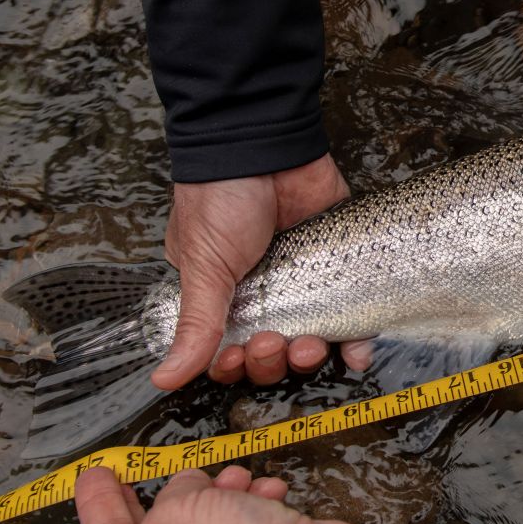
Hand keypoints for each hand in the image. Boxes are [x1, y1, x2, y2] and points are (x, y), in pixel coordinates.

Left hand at [76, 465, 363, 523]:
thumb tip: (192, 487)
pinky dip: (257, 503)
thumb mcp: (174, 516)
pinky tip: (269, 492)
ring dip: (223, 490)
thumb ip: (168, 495)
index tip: (93, 473)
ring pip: (210, 522)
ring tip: (237, 477)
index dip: (97, 503)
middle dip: (169, 492)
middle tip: (153, 465)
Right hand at [157, 152, 369, 388]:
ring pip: (312, 343)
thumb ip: (196, 323)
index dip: (236, 364)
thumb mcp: (203, 265)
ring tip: (308, 345)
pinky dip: (356, 341)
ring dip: (310, 356)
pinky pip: (353, 316)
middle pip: (272, 355)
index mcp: (222, 296)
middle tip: (273, 343)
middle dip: (272, 361)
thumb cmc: (222, 198)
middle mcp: (264, 295)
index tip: (239, 356)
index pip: (230, 351)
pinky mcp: (340, 268)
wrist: (267, 146)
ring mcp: (306, 283)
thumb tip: (166, 377)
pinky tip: (356, 351)